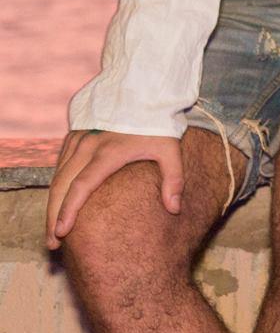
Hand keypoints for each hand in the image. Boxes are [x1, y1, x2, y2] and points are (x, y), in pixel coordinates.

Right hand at [45, 128, 183, 248]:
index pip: (81, 186)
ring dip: (52, 203)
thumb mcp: (170, 148)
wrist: (143, 90)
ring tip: (53, 229)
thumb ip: (173, 179)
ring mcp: (78, 140)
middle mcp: (87, 146)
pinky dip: (56, 186)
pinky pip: (60, 164)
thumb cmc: (158, 122)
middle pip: (62, 186)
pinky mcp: (75, 135)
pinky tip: (58, 203)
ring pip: (57, 176)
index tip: (62, 232)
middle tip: (52, 242)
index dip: (69, 211)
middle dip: (53, 216)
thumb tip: (174, 209)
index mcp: (108, 152)